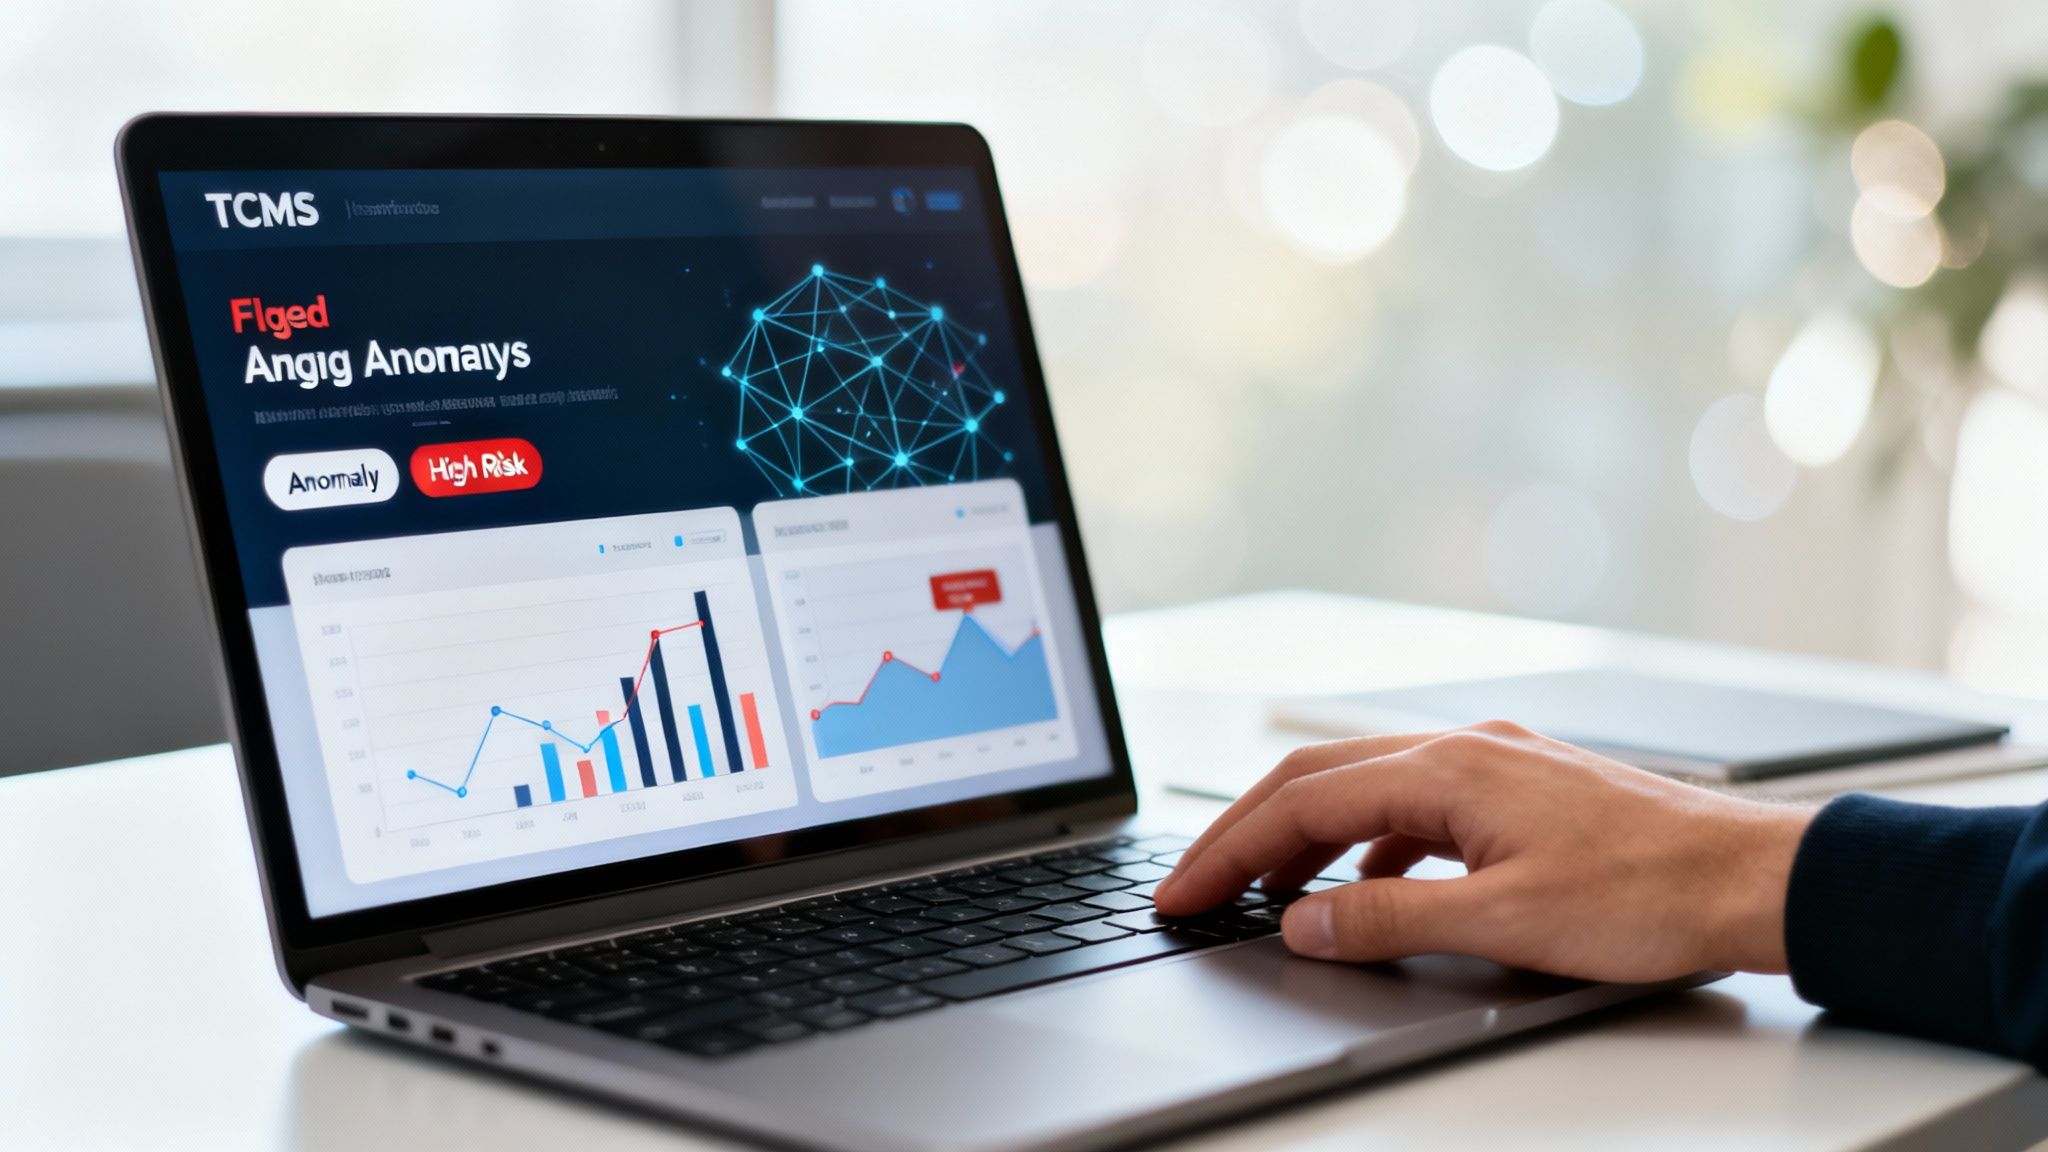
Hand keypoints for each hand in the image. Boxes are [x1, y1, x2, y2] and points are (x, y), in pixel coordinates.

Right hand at [1153, 722, 1815, 981]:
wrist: (1754, 878)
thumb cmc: (1652, 893)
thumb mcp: (1506, 923)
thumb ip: (1393, 920)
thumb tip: (1304, 920)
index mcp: (1448, 769)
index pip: (1301, 802)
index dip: (1228, 851)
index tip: (1182, 892)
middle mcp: (1464, 749)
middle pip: (1318, 779)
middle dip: (1244, 832)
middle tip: (1195, 884)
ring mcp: (1495, 763)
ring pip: (1365, 788)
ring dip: (1304, 836)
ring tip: (1265, 891)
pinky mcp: (1521, 789)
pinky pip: (1414, 806)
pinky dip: (1367, 843)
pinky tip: (1369, 887)